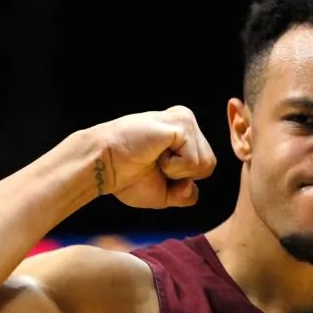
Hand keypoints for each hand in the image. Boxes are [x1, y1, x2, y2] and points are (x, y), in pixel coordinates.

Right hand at [96, 105, 216, 207]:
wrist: (104, 166)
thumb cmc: (127, 177)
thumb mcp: (164, 193)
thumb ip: (186, 193)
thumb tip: (193, 186)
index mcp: (183, 134)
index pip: (205, 167)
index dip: (182, 180)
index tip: (154, 168)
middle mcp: (186, 121)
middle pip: (209, 165)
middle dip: (181, 176)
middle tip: (154, 163)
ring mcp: (184, 119)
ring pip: (204, 163)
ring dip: (176, 171)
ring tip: (153, 157)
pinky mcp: (181, 123)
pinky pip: (193, 160)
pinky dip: (173, 167)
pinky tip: (155, 153)